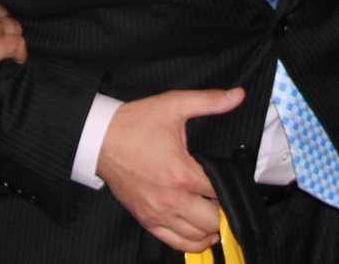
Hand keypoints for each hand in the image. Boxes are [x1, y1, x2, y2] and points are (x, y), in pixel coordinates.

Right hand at [95, 87, 245, 251]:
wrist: (100, 139)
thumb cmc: (136, 123)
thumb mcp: (174, 105)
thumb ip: (210, 101)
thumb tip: (238, 95)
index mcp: (181, 173)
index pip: (220, 191)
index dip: (232, 185)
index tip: (233, 178)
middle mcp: (171, 200)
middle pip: (212, 220)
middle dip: (224, 209)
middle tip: (225, 195)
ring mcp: (157, 213)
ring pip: (196, 236)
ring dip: (211, 227)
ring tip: (215, 213)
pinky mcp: (146, 219)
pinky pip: (174, 242)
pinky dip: (191, 241)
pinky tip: (201, 233)